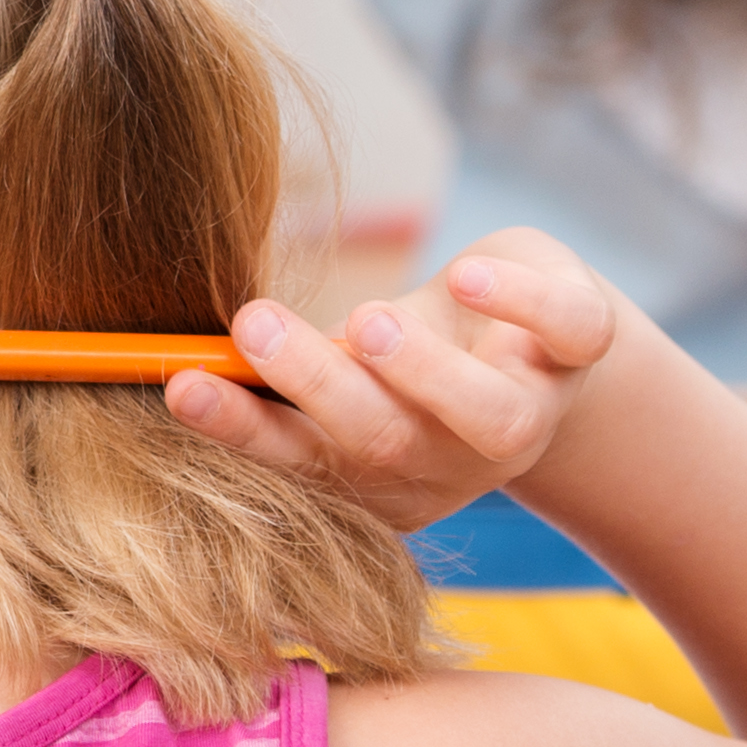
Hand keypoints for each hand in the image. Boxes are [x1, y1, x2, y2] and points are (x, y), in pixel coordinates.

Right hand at [160, 228, 625, 531]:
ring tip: (367, 320)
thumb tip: (167, 347)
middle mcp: (451, 458)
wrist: (547, 351)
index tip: (181, 382)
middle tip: (255, 327)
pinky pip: (571, 334)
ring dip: (425, 374)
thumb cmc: (412, 357)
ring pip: (489, 419)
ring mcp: (526, 409)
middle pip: (384, 442)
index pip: (300, 461)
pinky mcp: (579, 347)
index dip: (239, 428)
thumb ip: (285, 375)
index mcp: (378, 472)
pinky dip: (524, 303)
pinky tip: (469, 274)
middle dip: (318, 385)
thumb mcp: (346, 369)